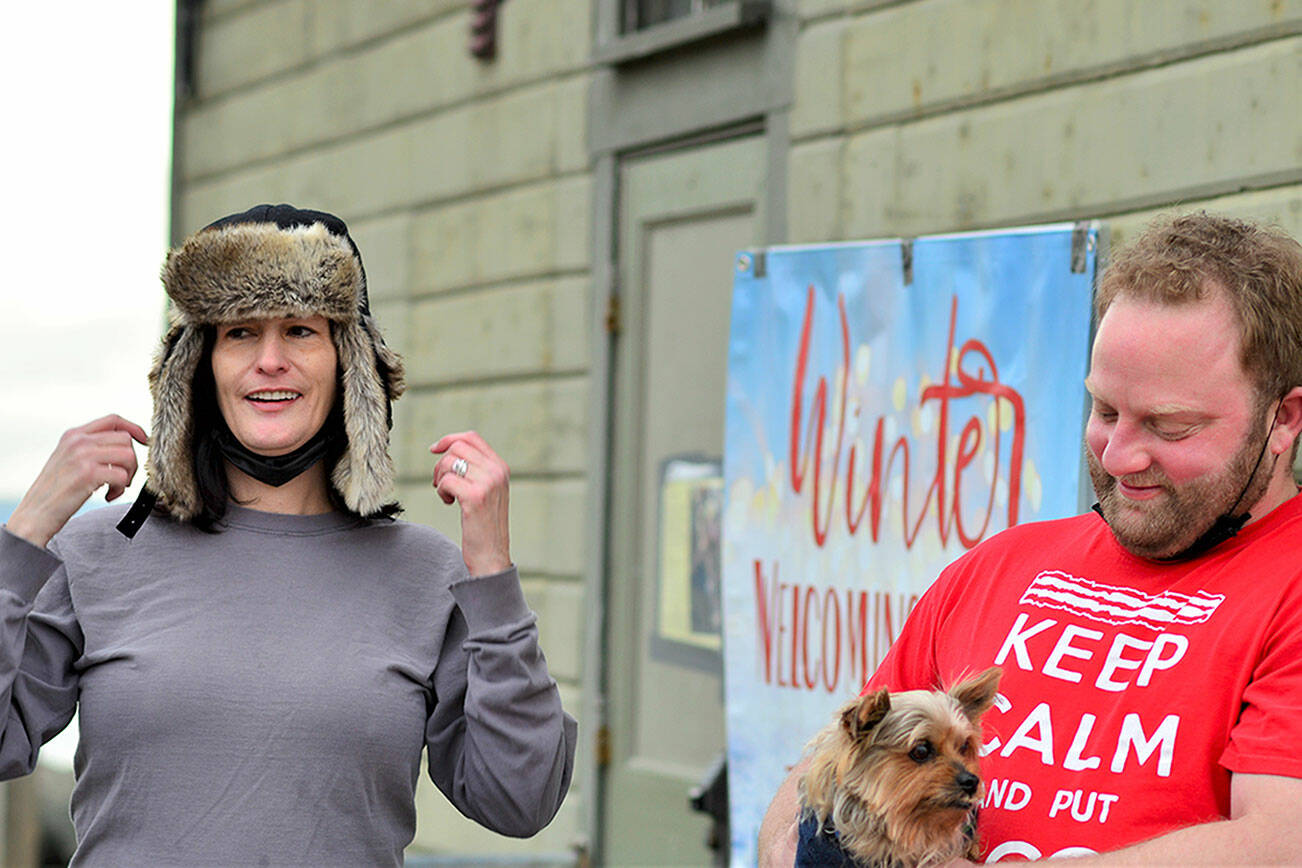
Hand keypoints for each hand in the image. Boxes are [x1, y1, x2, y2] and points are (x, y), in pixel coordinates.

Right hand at [6, 415, 147, 547]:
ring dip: (128, 475)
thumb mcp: (68, 459)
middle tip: (122, 479)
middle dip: (131, 461)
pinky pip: (122, 475)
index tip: (144, 441)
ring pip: (129, 456)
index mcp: (73, 435)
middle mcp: (78, 441)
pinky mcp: (88, 474)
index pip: (113, 420)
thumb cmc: (55, 491)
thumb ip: (91, 448)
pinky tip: (108, 496)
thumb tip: (125, 445)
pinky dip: (121, 489)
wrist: (35, 514)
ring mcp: (82, 456)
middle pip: (125, 439)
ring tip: (115, 488)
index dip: (134, 428)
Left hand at [430, 431, 511, 576]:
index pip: (472, 438)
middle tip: (440, 482)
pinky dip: (441, 491)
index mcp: (501, 467)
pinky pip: (446, 480)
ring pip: (449, 462)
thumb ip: (476, 470)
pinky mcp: (475, 497)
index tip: (434, 450)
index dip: (449, 439)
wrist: (491, 555)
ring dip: (440, 478)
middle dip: (441, 462)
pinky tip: (449, 503)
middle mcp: (497, 471)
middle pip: (457, 447)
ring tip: (446, 495)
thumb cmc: (484, 525)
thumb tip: (449, 449)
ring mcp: (488, 483)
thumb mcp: (487, 491)